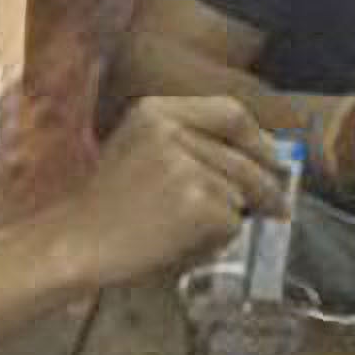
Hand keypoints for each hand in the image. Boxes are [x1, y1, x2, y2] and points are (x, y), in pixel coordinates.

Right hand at [64, 96, 288, 286]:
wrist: (76, 243)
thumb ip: (192, 142)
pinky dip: (218, 238)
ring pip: (240, 192)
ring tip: (191, 229)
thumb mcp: (141, 149)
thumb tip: (263, 157)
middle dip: (268, 186)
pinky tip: (183, 241)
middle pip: (245, 156)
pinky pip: (231, 221)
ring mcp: (184, 165)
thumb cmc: (110, 207)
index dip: (259, 140)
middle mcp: (171, 130)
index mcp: (157, 111)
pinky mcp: (195, 202)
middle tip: (278, 207)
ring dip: (231, 216)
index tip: (274, 160)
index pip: (231, 112)